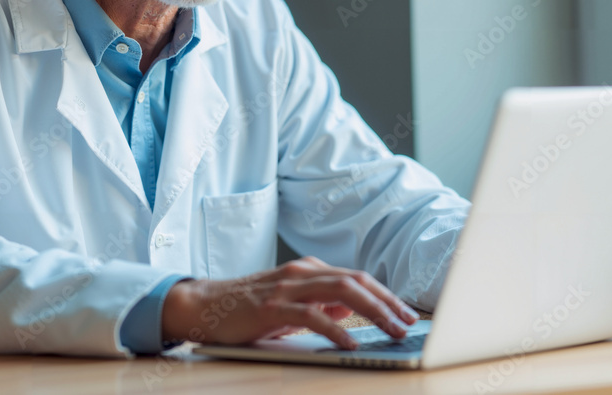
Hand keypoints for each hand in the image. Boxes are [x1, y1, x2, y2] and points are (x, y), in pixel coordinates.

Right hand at [161, 256, 417, 349]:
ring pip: (340, 292)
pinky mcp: (271, 307)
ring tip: (391, 330)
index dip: (384, 294)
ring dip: (372, 311)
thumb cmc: (245, 308)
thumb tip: (347, 312)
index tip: (406, 312)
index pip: (356, 278)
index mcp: (307, 271)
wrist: (203, 305)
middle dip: (387, 302)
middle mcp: (301, 273)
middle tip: (408, 322)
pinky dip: (334, 328)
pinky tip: (350, 341)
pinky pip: (310, 315)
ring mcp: (286, 287)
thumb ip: (318, 305)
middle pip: (355, 281)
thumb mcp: (288, 305)